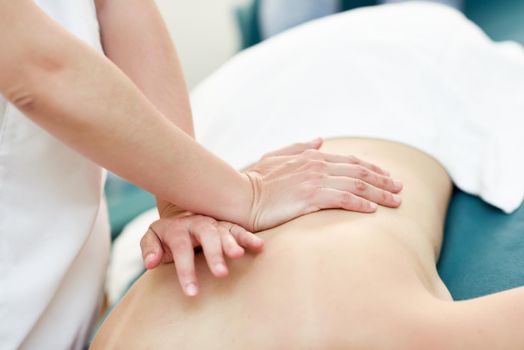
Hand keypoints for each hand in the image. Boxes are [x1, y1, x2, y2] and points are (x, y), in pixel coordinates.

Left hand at [140, 206, 263, 296]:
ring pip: (225, 232)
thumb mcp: (153, 236)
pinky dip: (249, 238)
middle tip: (221, 274)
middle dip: (214, 254)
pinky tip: (259, 247)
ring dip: (233, 244)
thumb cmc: (168, 234)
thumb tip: (151, 263)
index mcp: (178, 228)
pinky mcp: (228, 226)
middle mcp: (198, 223)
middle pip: (207, 236)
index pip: (180, 248)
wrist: (182, 213)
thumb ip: (149, 248)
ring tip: (239, 255)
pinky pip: (240, 230)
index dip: (185, 270)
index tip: (192, 292)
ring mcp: (215, 224)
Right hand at [243, 138, 402, 230]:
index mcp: (311, 156)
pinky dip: (360, 203)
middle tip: (400, 189)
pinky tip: (373, 210)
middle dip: (383, 180)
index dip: (372, 169)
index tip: (387, 177)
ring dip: (379, 193)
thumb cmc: (255, 179)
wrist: (240, 194)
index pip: (350, 161)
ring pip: (356, 185)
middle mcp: (317, 165)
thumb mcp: (276, 156)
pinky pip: (342, 199)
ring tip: (396, 201)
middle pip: (359, 171)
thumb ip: (299, 147)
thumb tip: (320, 140)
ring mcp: (314, 181)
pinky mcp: (310, 197)